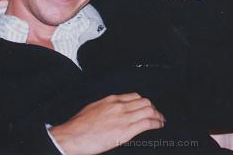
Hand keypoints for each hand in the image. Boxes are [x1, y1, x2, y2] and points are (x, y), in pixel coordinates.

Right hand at [49, 93, 165, 154]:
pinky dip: (156, 123)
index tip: (147, 107)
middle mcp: (119, 106)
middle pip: (144, 102)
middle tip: (156, 114)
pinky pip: (147, 123)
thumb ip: (107, 108)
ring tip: (160, 120)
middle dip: (153, 108)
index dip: (144, 102)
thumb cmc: (78, 126)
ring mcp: (123, 117)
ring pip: (148, 110)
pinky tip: (159, 125)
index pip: (134, 96)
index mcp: (111, 100)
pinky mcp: (126, 130)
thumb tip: (113, 113)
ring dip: (157, 115)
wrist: (72, 136)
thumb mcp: (94, 109)